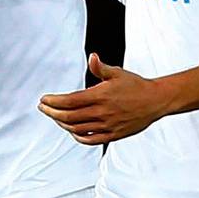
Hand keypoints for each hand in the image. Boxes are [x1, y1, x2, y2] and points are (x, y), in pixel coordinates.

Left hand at [38, 53, 162, 144]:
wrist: (155, 101)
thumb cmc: (136, 85)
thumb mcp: (117, 73)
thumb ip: (100, 68)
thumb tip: (92, 57)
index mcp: (101, 96)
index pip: (70, 101)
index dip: (54, 102)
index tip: (44, 100)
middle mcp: (102, 112)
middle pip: (70, 117)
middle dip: (52, 113)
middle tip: (43, 108)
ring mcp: (107, 126)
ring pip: (77, 129)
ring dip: (62, 124)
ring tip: (55, 117)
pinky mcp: (113, 135)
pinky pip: (90, 140)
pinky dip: (77, 136)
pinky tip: (72, 130)